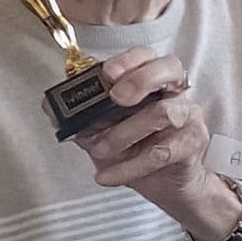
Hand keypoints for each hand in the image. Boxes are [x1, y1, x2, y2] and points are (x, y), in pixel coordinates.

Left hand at [73, 48, 241, 240]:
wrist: (164, 185)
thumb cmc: (136, 149)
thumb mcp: (100, 130)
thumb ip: (80, 116)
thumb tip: (50, 106)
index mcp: (152, 80)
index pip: (146, 56)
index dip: (128, 60)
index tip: (107, 75)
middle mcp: (174, 92)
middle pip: (170, 68)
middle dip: (141, 79)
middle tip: (117, 99)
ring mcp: (187, 116)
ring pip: (164, 112)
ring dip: (124, 133)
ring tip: (100, 150)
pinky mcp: (191, 144)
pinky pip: (162, 152)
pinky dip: (130, 166)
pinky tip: (108, 175)